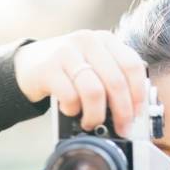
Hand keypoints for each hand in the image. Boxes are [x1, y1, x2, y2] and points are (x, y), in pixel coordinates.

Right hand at [13, 29, 146, 136]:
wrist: (30, 65)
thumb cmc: (72, 71)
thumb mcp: (97, 67)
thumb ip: (117, 80)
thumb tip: (135, 113)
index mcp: (107, 40)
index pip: (133, 66)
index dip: (138, 94)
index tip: (137, 114)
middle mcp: (88, 41)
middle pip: (116, 82)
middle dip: (122, 112)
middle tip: (121, 128)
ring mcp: (66, 52)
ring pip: (94, 91)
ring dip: (97, 115)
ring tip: (93, 123)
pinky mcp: (48, 67)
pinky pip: (70, 96)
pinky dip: (73, 110)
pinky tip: (71, 110)